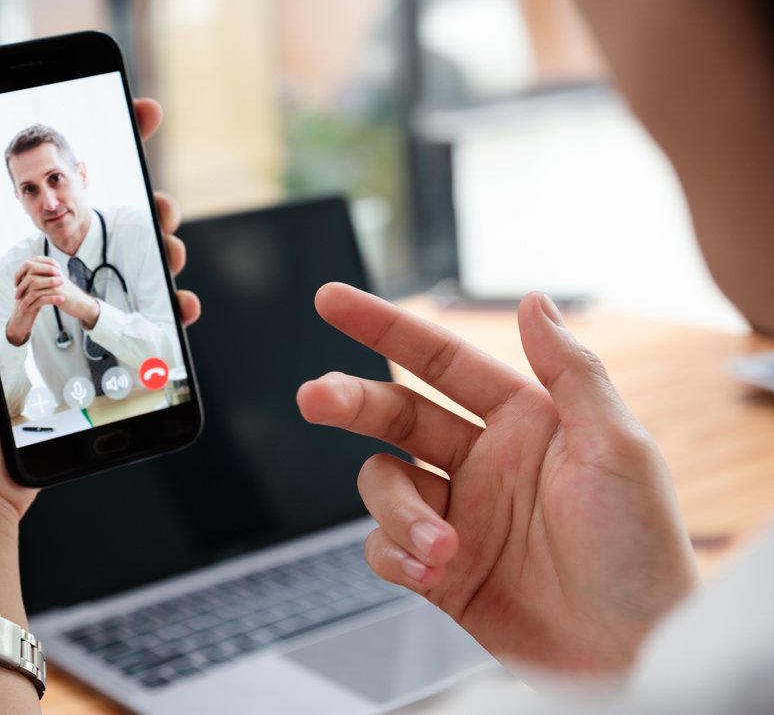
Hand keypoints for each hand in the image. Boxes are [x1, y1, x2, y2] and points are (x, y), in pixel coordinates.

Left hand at [0, 99, 195, 707]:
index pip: (48, 183)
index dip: (96, 140)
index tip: (136, 109)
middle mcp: (27, 285)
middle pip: (98, 225)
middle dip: (141, 202)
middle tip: (160, 201)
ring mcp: (59, 327)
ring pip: (124, 274)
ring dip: (159, 253)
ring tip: (173, 253)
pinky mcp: (83, 366)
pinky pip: (135, 330)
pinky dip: (164, 313)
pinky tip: (180, 310)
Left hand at [5, 256, 101, 344]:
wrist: (81, 304)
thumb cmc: (67, 294)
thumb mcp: (56, 283)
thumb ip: (44, 278)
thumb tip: (29, 277)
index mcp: (51, 269)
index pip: (31, 265)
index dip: (21, 273)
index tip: (16, 283)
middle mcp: (52, 274)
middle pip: (30, 276)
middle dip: (21, 287)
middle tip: (16, 296)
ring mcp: (55, 283)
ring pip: (33, 288)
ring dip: (25, 298)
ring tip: (20, 307)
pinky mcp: (57, 294)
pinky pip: (40, 298)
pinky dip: (31, 305)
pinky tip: (28, 310)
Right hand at [297, 285, 698, 675]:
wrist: (631, 655)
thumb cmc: (641, 554)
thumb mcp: (619, 450)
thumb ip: (571, 371)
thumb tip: (531, 300)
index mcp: (524, 420)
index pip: (441, 362)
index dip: (384, 327)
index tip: (332, 303)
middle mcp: (484, 461)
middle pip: (394, 413)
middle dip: (349, 402)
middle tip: (315, 398)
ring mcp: (459, 516)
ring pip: (385, 484)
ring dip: (399, 511)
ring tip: (440, 547)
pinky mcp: (440, 571)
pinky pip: (386, 547)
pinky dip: (397, 555)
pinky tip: (433, 572)